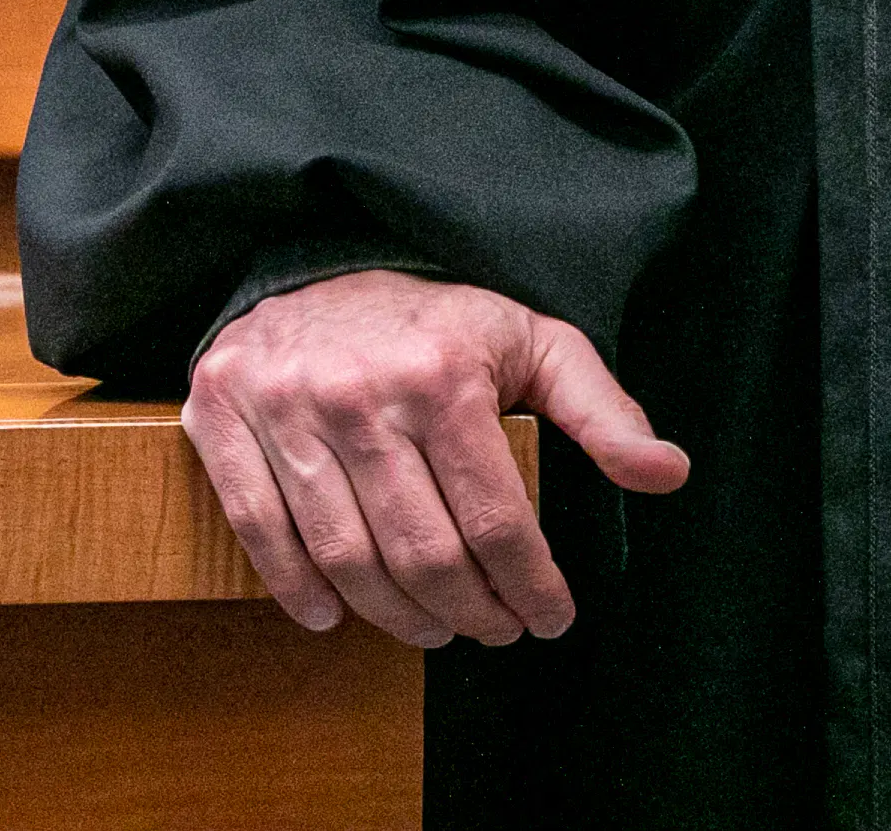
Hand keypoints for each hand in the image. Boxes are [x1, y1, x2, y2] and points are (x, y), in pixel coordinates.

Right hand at [179, 269, 690, 647]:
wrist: (318, 260)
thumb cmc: (438, 317)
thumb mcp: (534, 341)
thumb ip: (602, 410)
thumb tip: (667, 473)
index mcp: (444, 375)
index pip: (495, 517)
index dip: (529, 584)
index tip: (550, 618)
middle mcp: (362, 394)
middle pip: (422, 551)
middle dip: (470, 612)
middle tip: (495, 631)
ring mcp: (286, 409)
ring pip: (345, 555)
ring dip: (395, 616)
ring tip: (433, 629)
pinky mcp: (223, 419)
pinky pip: (262, 532)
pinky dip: (299, 591)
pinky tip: (337, 616)